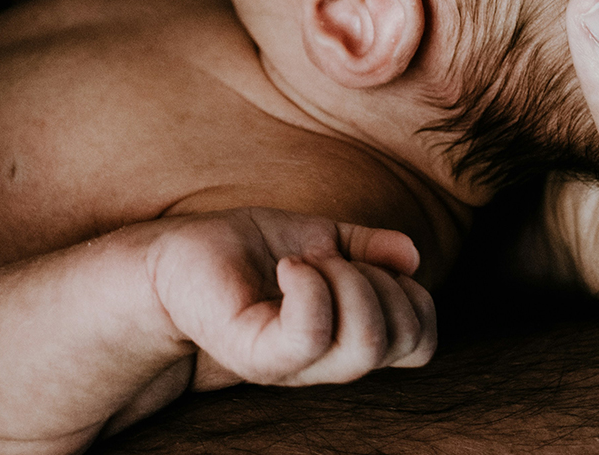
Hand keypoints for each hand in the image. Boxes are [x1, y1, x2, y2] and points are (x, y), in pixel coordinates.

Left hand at [152, 208, 435, 388]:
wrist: (177, 258)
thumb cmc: (246, 250)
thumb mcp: (321, 236)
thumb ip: (368, 246)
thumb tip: (413, 257)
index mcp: (348, 333)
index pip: (421, 341)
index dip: (416, 297)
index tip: (370, 262)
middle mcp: (327, 358)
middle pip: (403, 339)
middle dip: (382, 280)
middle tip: (333, 258)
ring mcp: (293, 362)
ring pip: (365, 339)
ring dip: (348, 279)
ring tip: (305, 262)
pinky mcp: (257, 355)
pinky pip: (311, 333)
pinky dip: (309, 284)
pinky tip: (287, 266)